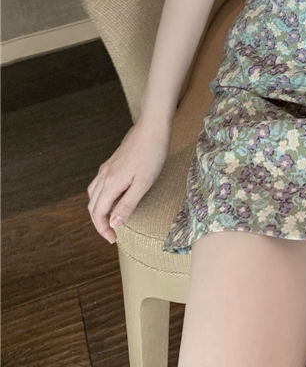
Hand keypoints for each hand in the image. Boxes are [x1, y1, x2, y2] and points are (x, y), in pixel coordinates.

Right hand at [86, 115, 170, 243]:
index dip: (103, 229)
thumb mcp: (143, 183)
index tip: (113, 239)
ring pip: (93, 194)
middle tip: (111, 234)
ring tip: (110, 218)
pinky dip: (101, 196)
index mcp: (110, 184)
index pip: (98, 213)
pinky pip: (99, 184)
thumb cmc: (152, 154)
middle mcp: (104, 176)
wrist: (152, 127)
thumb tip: (113, 223)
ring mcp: (107, 167)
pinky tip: (113, 196)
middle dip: (99, 222)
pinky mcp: (113, 161)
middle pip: (92, 205)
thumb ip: (127, 204)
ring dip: (98, 209)